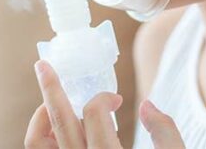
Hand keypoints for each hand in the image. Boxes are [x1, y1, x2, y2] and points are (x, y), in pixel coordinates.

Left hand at [25, 59, 184, 148]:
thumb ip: (167, 135)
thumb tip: (147, 105)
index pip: (95, 114)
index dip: (104, 98)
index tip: (116, 99)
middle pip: (58, 122)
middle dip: (50, 88)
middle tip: (43, 65)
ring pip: (37, 144)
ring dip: (43, 118)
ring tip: (52, 103)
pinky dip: (44, 141)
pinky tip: (57, 132)